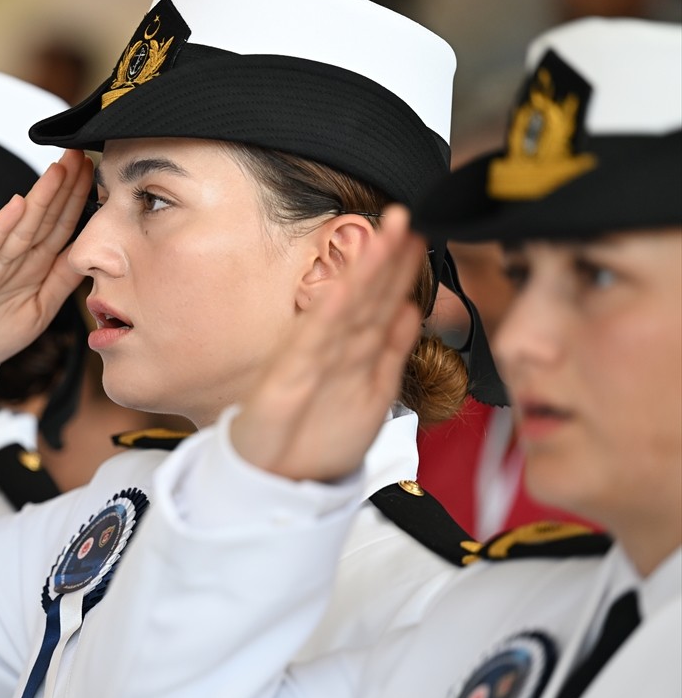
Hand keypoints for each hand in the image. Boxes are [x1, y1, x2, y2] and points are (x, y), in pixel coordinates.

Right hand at [0, 149, 91, 382]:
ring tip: (58, 170)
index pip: (61, 228)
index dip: (78, 201)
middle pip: (44, 218)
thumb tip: (92, 254)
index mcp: (34, 268)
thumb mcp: (39, 310)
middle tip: (81, 154)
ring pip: (21, 227)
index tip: (95, 173)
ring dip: (40, 198)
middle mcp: (14, 260)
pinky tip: (17, 205)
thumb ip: (62, 282)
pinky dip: (2, 227)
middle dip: (64, 187)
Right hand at [230, 207, 425, 482]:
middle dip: (385, 257)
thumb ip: (389, 353)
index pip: (382, 304)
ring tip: (385, 236)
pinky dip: (328, 315)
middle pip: (365, 297)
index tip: (423, 235)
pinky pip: (311, 344)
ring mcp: (309, 359)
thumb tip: (411, 311)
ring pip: (343, 309)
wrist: (274, 482)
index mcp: (353, 352)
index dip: (401, 271)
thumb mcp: (371, 395)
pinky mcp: (287, 378)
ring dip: (364, 273)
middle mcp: (332, 349)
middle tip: (406, 215)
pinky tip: (343, 288)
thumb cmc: (317, 441)